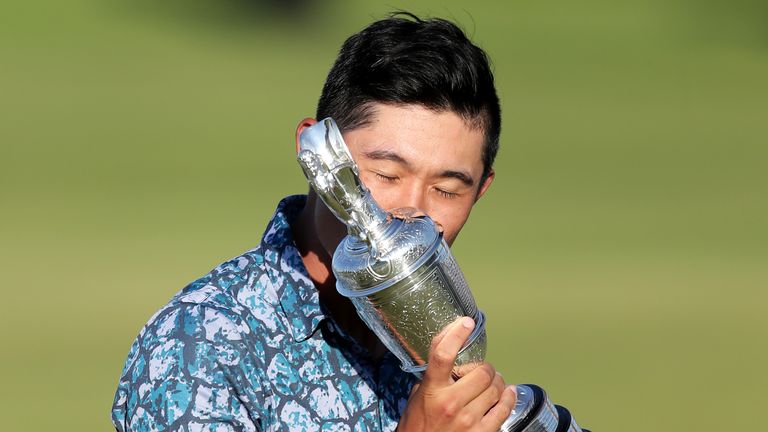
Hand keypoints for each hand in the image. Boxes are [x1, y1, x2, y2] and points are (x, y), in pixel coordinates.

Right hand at [396, 316, 516, 431]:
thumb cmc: (417, 426)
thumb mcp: (417, 396)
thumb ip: (432, 375)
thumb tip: (447, 346)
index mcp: (432, 390)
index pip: (443, 355)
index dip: (456, 334)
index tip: (465, 322)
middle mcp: (450, 403)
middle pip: (480, 371)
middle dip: (485, 368)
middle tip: (483, 370)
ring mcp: (467, 419)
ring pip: (495, 388)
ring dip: (497, 382)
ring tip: (493, 383)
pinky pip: (503, 409)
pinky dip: (509, 397)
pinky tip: (508, 393)